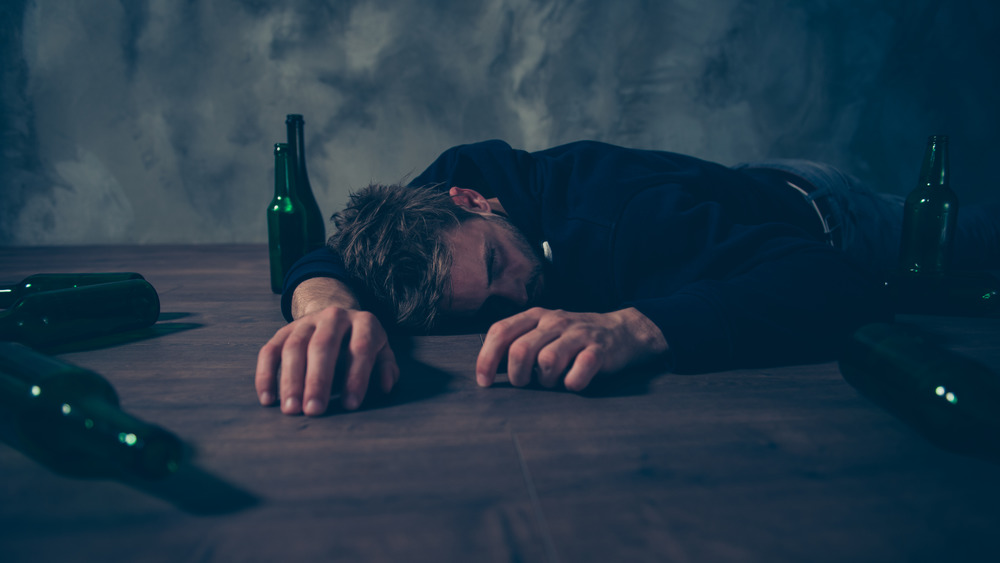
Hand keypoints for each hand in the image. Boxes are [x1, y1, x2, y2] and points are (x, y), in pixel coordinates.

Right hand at [255, 305, 398, 415]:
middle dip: (318, 380)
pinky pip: (269, 352)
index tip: (350, 406)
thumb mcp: (382, 352)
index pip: (360, 348)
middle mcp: (333, 317)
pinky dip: (266, 375)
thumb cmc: (362, 345)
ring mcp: (305, 323)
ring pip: (294, 348)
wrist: (336, 319)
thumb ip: (386, 368)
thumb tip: (386, 386)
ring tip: (291, 409)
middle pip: (322, 346)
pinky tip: (268, 399)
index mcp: (363, 322)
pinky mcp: (282, 332)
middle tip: (314, 410)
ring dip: (291, 380)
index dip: (356, 377)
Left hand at [476, 307, 668, 390]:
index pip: (501, 332)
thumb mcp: (544, 332)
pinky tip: (574, 382)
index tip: (484, 382)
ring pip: (548, 361)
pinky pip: (579, 372)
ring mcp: (578, 334)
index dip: (487, 358)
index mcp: (535, 316)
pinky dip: (573, 383)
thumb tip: (488, 370)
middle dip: (517, 376)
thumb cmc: (573, 338)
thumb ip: (518, 343)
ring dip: (546, 380)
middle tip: (525, 384)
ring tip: (553, 381)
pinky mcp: (599, 350)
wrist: (623, 331)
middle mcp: (554, 321)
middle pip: (521, 349)